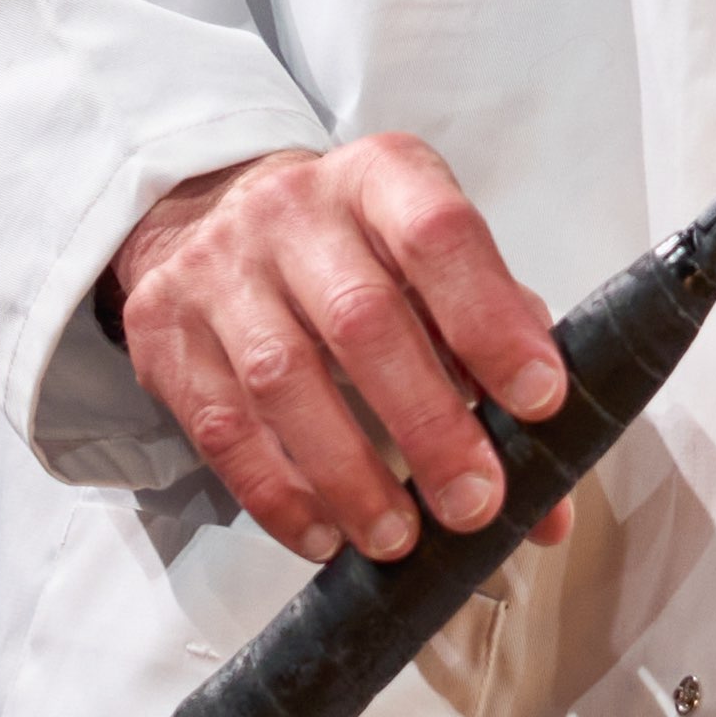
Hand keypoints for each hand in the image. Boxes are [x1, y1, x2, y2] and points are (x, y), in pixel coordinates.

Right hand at [107, 135, 579, 567]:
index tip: (539, 402)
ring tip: (400, 539)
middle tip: (476, 504)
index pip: (441, 236)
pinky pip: (221, 427)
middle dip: (427, 422)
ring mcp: (217, 269)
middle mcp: (294, 210)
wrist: (211, 213)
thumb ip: (495, 353)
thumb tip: (551, 495)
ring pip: (283, 379)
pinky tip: (324, 536)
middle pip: (362, 319)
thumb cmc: (351, 253)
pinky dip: (278, 493)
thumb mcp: (428, 263)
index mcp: (381, 177)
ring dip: (349, 473)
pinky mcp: (164, 331)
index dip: (491, 322)